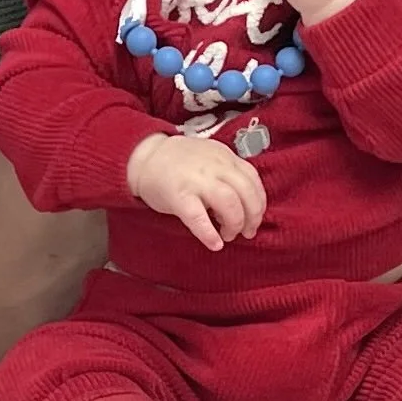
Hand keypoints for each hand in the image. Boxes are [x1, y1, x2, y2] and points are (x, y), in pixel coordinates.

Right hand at [126, 133, 265, 251]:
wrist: (143, 158)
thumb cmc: (177, 162)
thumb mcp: (208, 158)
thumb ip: (227, 173)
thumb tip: (246, 203)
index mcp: (224, 156)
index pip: (252, 180)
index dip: (259, 203)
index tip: (255, 217)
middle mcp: (214, 166)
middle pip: (246, 193)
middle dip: (252, 217)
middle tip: (247, 232)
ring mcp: (196, 180)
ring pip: (229, 203)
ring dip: (235, 224)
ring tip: (228, 235)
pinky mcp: (178, 196)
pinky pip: (199, 218)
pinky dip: (210, 234)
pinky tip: (214, 244)